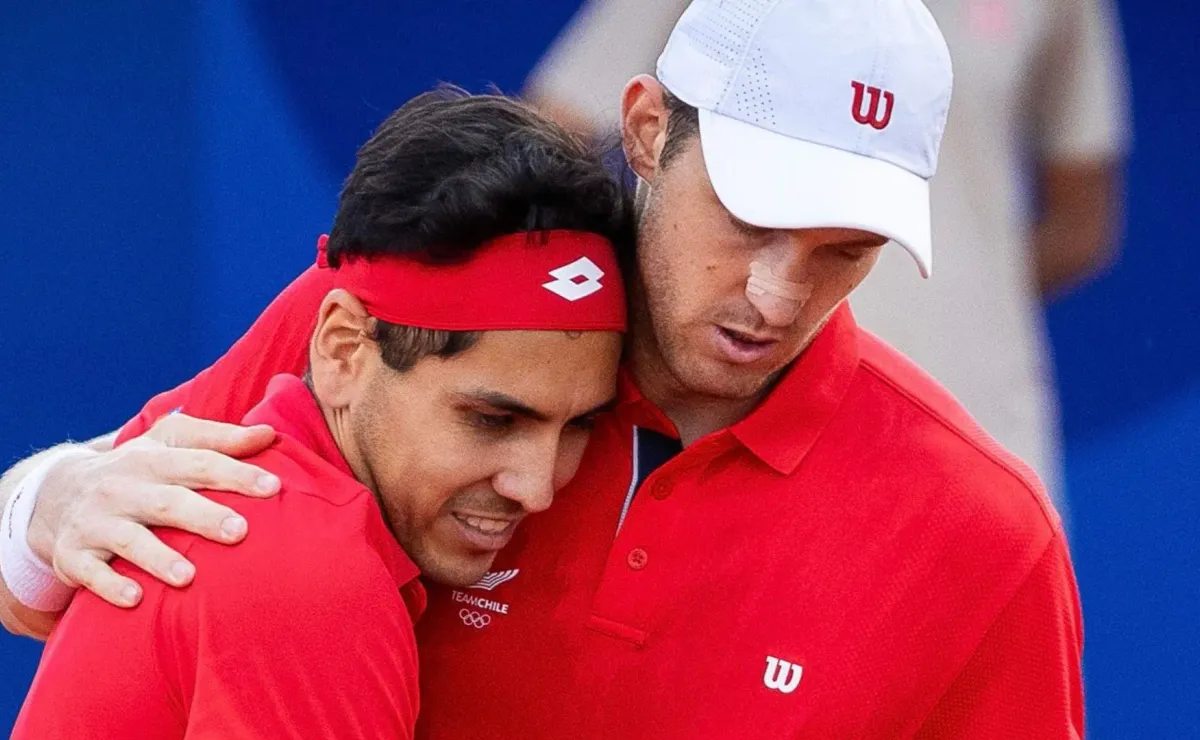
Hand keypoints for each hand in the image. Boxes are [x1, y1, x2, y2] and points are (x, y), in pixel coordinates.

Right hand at [27, 414, 279, 607]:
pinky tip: (136, 599)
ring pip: (130, 540)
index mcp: (153, 459)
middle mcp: (123, 488)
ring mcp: (96, 522)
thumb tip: (269, 434)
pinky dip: (110, 586)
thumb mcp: (169, 443)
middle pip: (167, 501)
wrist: (55, 493)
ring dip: (158, 558)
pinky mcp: (73, 554)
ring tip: (188, 577)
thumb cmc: (137, 469)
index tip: (273, 487)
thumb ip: (219, 439)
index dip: (236, 473)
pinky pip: (90, 572)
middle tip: (240, 531)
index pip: (199, 462)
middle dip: (203, 516)